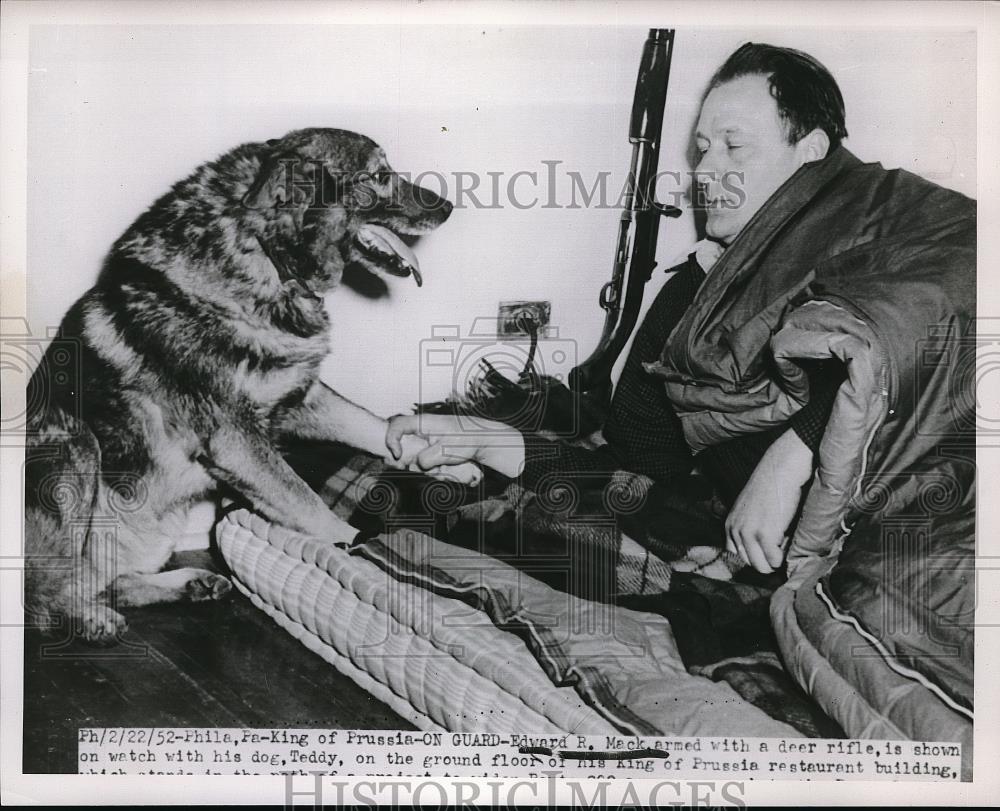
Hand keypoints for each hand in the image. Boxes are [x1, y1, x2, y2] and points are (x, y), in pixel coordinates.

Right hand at [384, 414, 485, 485]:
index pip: (396, 426)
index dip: (391, 440)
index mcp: (423, 423)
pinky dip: (432, 469)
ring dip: (425, 468)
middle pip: (402, 445)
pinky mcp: (432, 450)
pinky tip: (445, 470)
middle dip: (408, 461)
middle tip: (423, 469)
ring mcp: (426, 441)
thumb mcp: (446, 450)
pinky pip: (425, 462)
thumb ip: (427, 458)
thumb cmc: (468, 439)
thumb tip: (416, 466)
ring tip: (444, 469)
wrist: (484, 440)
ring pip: (414, 457)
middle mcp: (422, 431)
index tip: (397, 455)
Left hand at [725, 428, 813, 572]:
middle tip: (780, 543)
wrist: (781, 469)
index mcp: (729, 525)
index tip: (768, 550)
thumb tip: (762, 554)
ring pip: (761, 566)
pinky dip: (784, 555)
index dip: (756, 556)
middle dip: (767, 558)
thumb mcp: (750, 510)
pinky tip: (788, 539)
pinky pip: (774, 560)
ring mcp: (748, 533)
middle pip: (750, 563)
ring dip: (776, 559)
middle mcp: (735, 531)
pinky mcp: (764, 534)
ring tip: (784, 541)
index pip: (738, 556)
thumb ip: (749, 529)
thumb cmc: (771, 488)